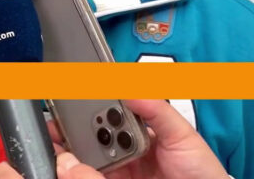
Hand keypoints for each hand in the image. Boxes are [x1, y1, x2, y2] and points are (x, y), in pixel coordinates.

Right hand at [0, 100, 226, 178]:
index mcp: (134, 136)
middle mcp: (120, 156)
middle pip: (85, 142)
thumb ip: (157, 108)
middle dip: (66, 133)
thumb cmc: (200, 170)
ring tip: (59, 146)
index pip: (102, 119)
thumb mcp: (181, 134)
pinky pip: (90, 176)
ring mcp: (115, 174)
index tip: (63, 104)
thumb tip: (130, 84)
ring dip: (68, 154)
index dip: (80, 113)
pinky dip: (77, 171)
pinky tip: (70, 164)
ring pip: (82, 163)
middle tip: (53, 126)